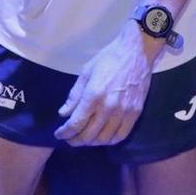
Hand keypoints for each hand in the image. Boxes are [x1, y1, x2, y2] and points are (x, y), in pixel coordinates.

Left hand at [55, 26, 152, 146]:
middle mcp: (108, 107)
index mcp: (93, 95)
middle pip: (89, 135)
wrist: (137, 52)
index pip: (76, 123)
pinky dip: (109, 141)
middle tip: (70, 138)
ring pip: (104, 138)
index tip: (59, 135)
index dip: (65, 133)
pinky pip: (121, 135)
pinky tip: (102, 137)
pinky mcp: (135, 113)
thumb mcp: (86, 72)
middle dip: (75, 140)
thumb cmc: (109, 59)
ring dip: (91, 142)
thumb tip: (63, 114)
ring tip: (85, 138)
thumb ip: (74, 95)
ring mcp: (124, 112)